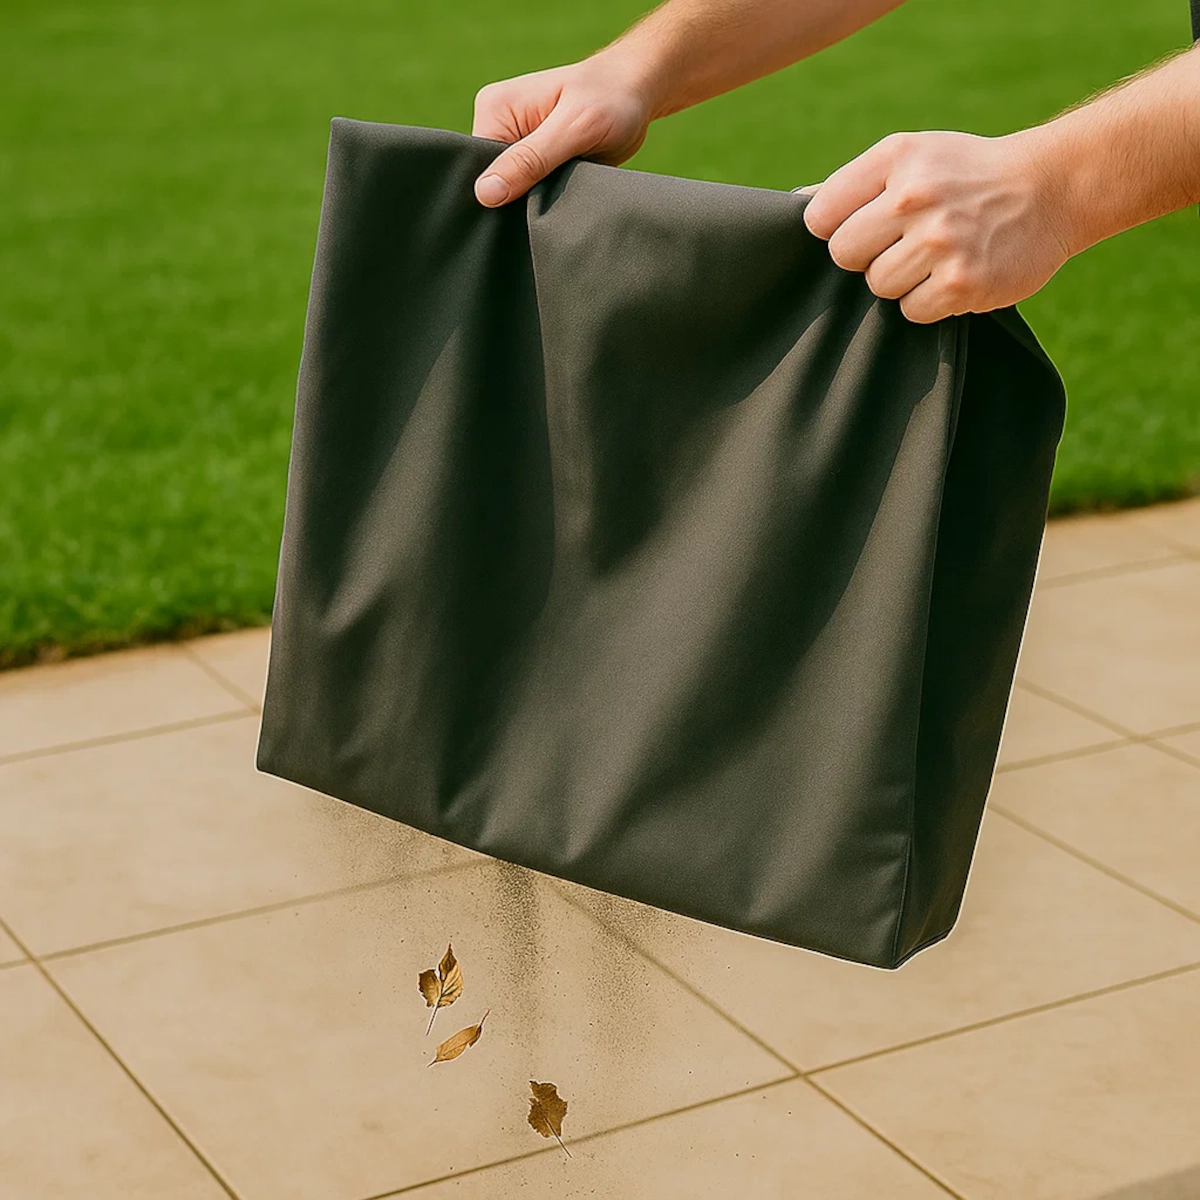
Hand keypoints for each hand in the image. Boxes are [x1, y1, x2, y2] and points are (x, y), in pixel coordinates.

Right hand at [472, 52, 654, 206]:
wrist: (638, 92)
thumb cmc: (610, 100)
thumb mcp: (573, 129)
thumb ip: (530, 160)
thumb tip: (485, 194)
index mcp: (494, 110)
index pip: (478, 168)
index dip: (499, 195)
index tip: (530, 203)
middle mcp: (499, 126)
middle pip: (494, 183)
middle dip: (519, 199)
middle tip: (554, 198)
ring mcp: (517, 145)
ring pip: (514, 192)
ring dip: (536, 202)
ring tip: (563, 193)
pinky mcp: (536, 161)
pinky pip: (531, 192)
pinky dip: (546, 200)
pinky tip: (564, 198)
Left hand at [801, 130, 1074, 322]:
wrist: (1052, 188)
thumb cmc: (965, 176)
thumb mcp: (912, 157)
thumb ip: (853, 184)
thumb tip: (790, 207)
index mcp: (896, 159)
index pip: (821, 216)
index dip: (834, 230)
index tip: (861, 229)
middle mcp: (915, 195)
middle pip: (844, 254)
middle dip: (866, 257)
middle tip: (901, 245)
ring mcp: (940, 240)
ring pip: (877, 286)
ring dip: (900, 281)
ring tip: (934, 257)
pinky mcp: (962, 282)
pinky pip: (911, 310)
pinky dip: (929, 302)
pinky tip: (954, 275)